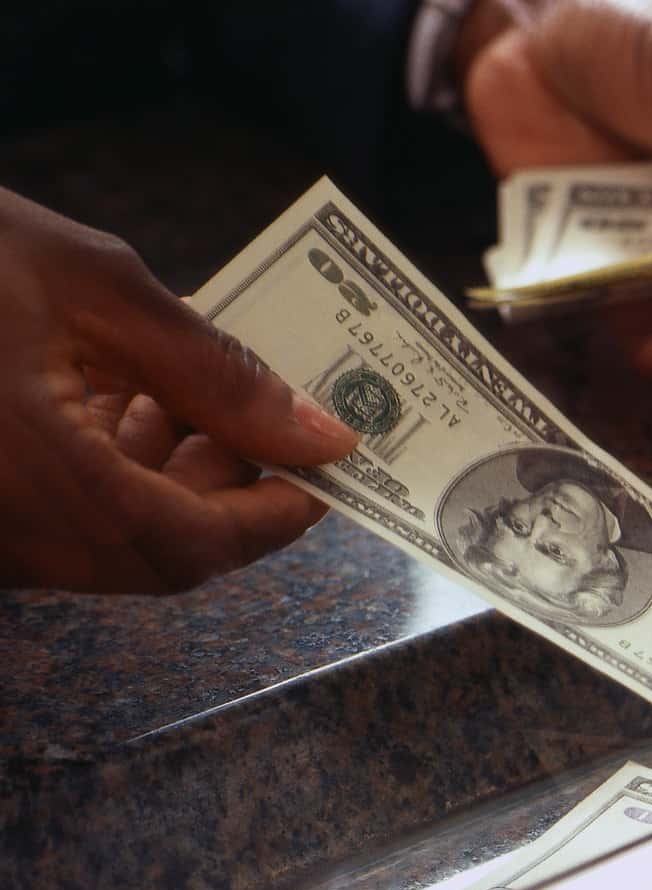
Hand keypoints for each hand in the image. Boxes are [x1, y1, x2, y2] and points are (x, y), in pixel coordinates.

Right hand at [0, 189, 357, 592]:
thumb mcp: (93, 287)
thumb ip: (216, 369)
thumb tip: (317, 432)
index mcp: (47, 489)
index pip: (200, 549)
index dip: (279, 516)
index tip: (331, 474)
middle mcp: (10, 536)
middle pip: (158, 552)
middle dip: (228, 490)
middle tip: (275, 424)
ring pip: (108, 536)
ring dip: (171, 476)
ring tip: (200, 395)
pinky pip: (57, 515)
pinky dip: (109, 469)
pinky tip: (124, 396)